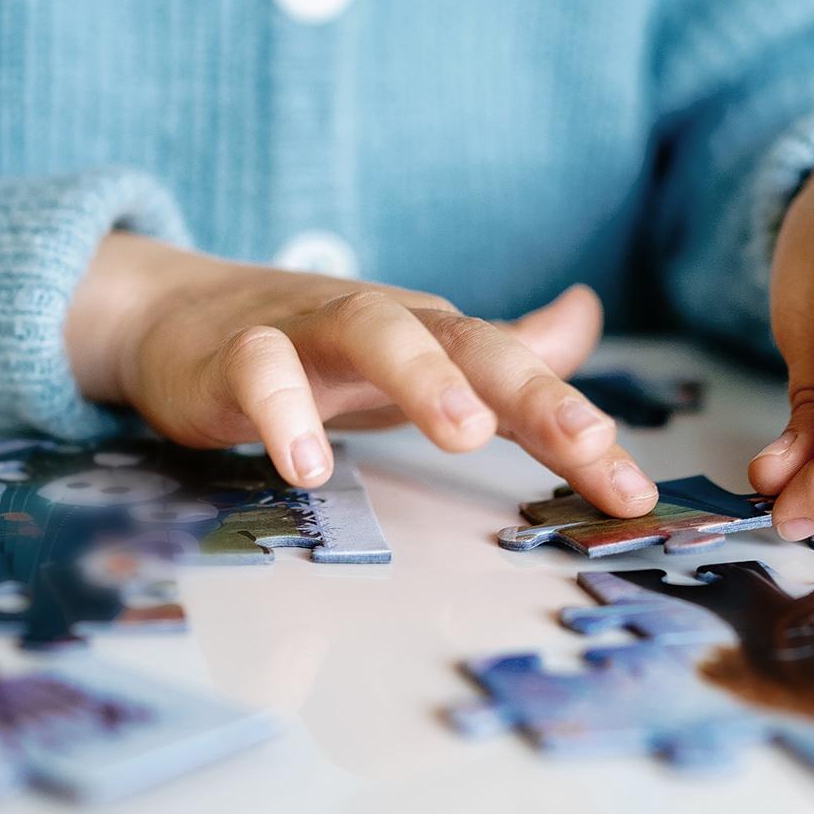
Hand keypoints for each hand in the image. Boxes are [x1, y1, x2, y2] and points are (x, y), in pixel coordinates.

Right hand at [64, 233, 656, 514]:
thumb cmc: (317, 350)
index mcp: (433, 336)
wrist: (179, 318)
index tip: (634, 497)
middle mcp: (383, 324)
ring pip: (370, 329)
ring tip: (464, 435)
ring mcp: (307, 332)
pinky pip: (259, 370)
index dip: (578, 427)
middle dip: (527, 388)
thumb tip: (587, 316)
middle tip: (582, 443)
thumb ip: (503, 350)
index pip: (518, 374)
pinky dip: (285, 410)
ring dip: (422, 375)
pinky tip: (306, 468)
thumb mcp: (418, 354)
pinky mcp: (233, 355)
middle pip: (463, 338)